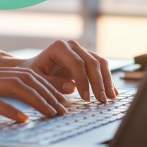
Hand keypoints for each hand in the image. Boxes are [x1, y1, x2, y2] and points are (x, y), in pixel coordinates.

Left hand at [0, 40, 117, 102]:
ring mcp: (82, 51)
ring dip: (107, 81)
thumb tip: (72, 87)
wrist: (33, 67)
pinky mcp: (87, 58)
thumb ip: (52, 83)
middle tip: (102, 100)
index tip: (86, 98)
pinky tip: (113, 92)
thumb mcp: (37, 80)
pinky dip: (107, 79)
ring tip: (111, 98)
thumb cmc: (33, 73)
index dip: (84, 81)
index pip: (77, 63)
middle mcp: (73, 46)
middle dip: (98, 83)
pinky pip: (101, 67)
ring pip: (100, 63)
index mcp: (59, 47)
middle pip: (92, 63)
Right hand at [0, 66, 67, 121]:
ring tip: (52, 114)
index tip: (65, 97)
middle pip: (27, 79)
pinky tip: (23, 120)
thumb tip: (16, 106)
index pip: (28, 74)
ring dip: (38, 101)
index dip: (49, 85)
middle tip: (64, 109)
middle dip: (50, 93)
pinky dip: (11, 111)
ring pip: (16, 87)